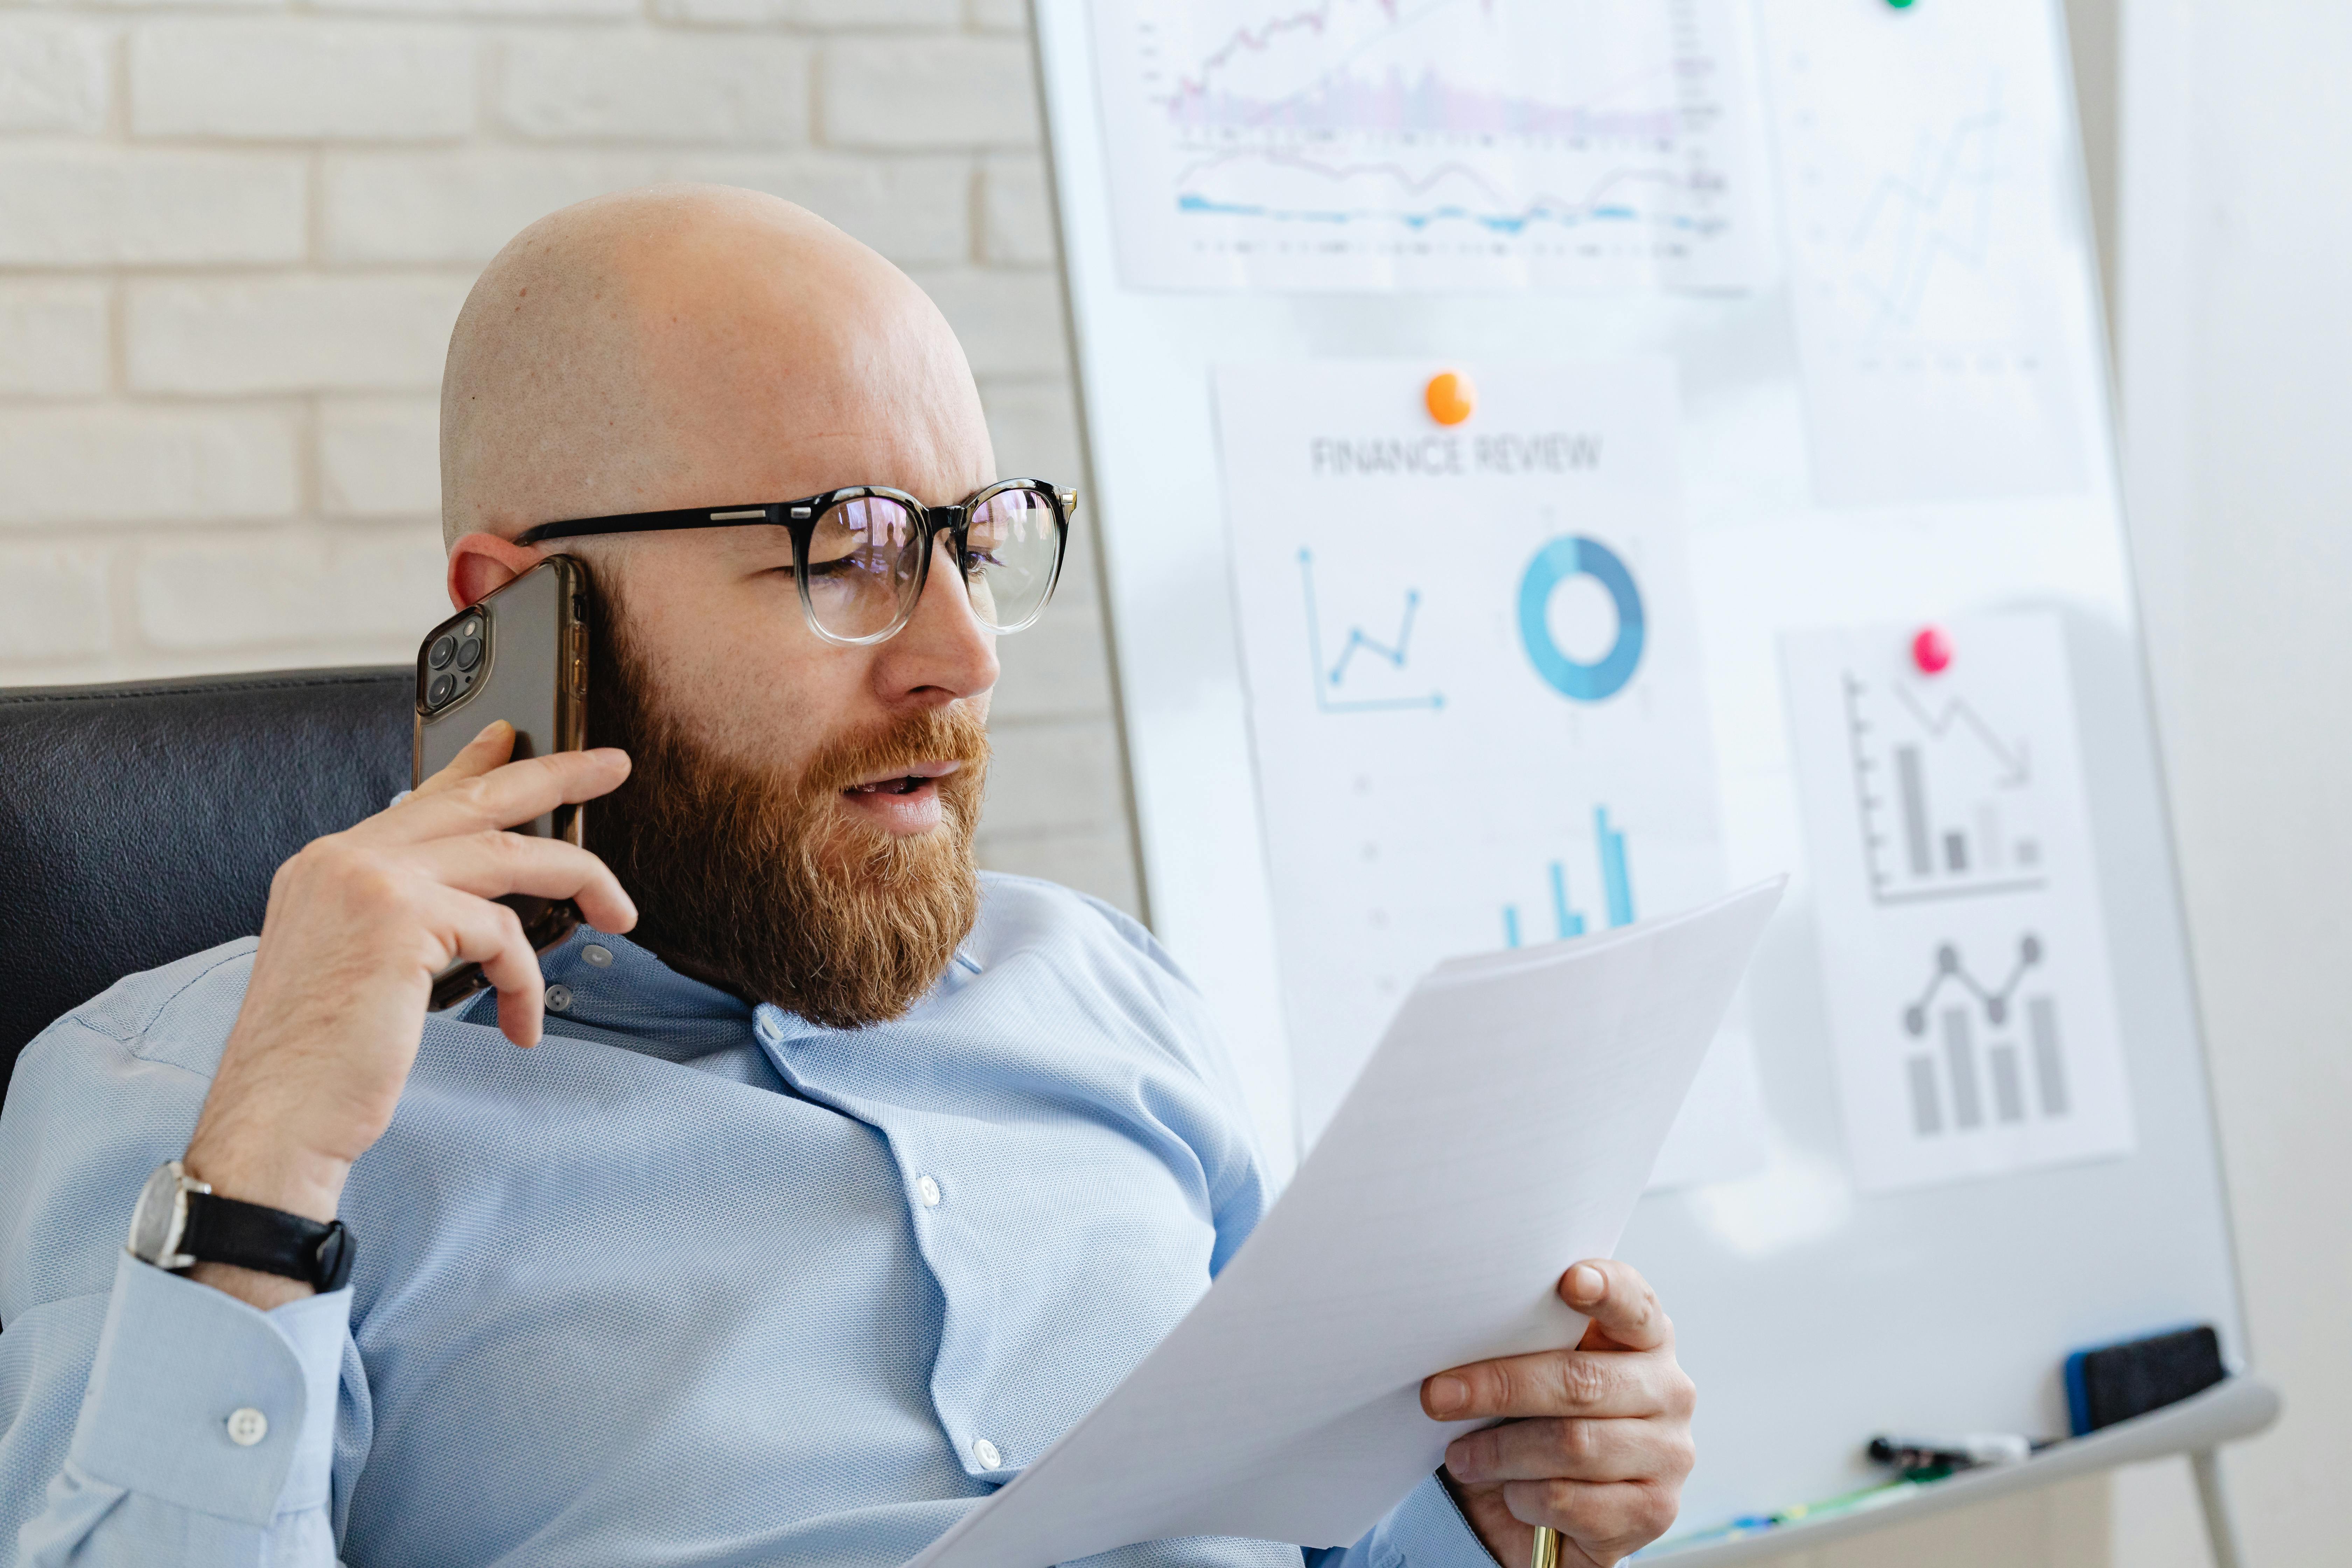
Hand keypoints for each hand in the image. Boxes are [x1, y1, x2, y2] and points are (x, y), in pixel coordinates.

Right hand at [181, 722, 633, 1304]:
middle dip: (554, 776)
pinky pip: (504, 935)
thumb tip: (484, 900)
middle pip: (474, 800)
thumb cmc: (324, 1060)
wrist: (276, 1116)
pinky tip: (521, 1026)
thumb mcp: (363, 966)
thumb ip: (409, 915)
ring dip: (579, 882)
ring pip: (509, 856)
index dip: (476, 765)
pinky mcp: (403, 919)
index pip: (420, 798)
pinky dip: (525, 983)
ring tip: (621, 913)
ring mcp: (371, 881)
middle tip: (611, 765)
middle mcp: (343, 858)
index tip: (516, 739)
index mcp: (328, 865)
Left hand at [1421, 1260, 1695, 1567]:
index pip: (1633, 1304)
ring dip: (1499, 1452)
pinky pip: (1570, 1501)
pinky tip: (1509, 1493)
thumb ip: (1526, 1342)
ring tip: (1460, 1456)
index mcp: (1646, 1338)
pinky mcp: (1652, 1512)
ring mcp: (1668, 1454)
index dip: (1605, 1290)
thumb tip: (1459, 1338)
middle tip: (1438, 1396)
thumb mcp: (1537, 1369)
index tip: (1570, 1281)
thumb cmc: (1541, 1417)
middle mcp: (1669, 1391)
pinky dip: (1524, 1498)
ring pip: (1571, 1445)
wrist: (1560, 1506)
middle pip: (1581, 1382)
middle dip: (1500, 1388)